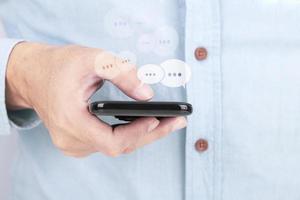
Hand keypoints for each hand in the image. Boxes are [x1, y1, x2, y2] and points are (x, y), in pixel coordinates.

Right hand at [6, 42, 186, 156]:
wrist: (34, 74)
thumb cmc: (59, 65)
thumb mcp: (92, 58)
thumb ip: (122, 73)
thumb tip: (148, 93)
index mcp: (70, 119)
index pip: (111, 141)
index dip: (138, 132)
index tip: (159, 119)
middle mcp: (69, 139)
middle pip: (119, 147)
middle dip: (151, 134)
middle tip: (176, 122)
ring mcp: (72, 144)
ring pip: (116, 147)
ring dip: (142, 135)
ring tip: (167, 122)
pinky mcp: (77, 142)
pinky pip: (108, 144)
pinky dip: (128, 135)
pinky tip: (144, 125)